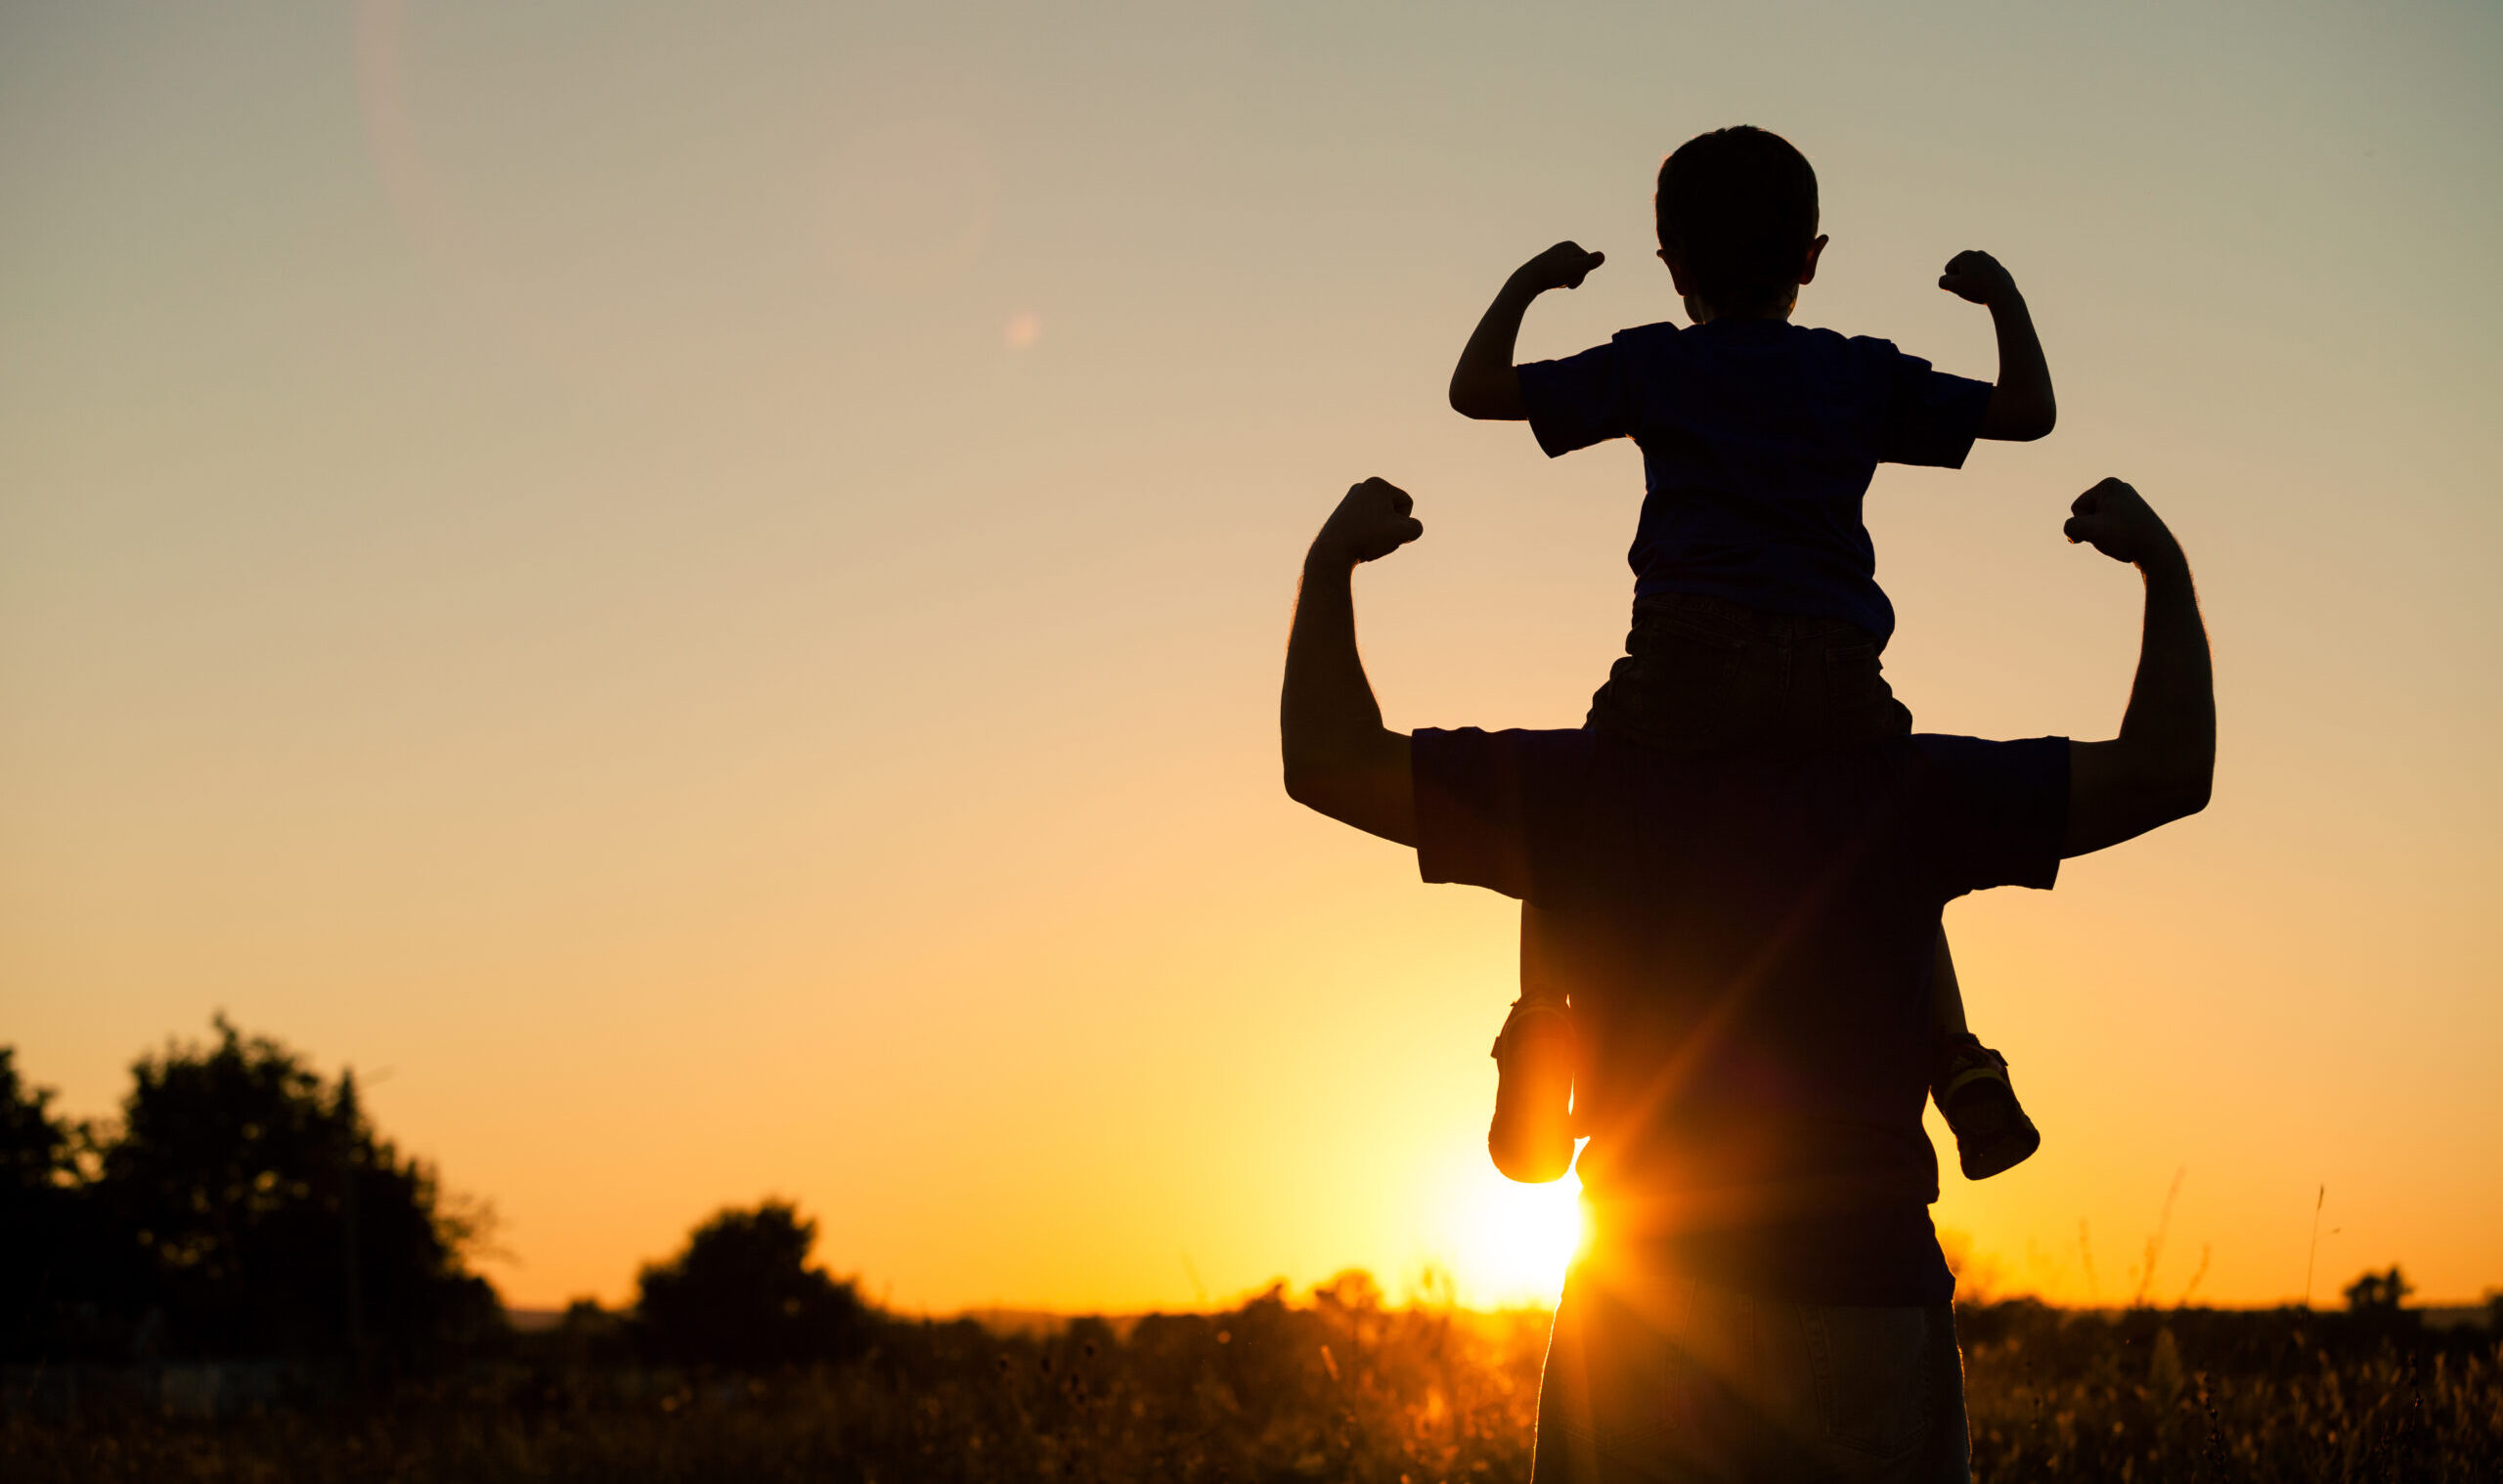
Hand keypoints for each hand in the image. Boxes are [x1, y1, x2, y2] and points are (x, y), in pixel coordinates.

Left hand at [1310, 477, 1422, 567]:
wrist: (1331, 551)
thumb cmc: (1367, 538)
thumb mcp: (1403, 533)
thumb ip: (1416, 527)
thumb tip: (1408, 527)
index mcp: (1377, 484)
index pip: (1407, 503)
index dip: (1404, 522)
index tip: (1386, 530)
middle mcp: (1363, 486)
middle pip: (1393, 510)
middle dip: (1392, 527)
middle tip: (1375, 538)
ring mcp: (1351, 499)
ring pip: (1381, 518)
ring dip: (1381, 533)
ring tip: (1366, 541)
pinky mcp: (1344, 513)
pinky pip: (1368, 523)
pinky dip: (1368, 534)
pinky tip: (1358, 543)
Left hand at [1514, 240, 1605, 292]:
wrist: (1528, 279)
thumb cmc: (1552, 273)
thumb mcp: (1575, 268)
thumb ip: (1590, 263)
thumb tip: (1602, 256)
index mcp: (1571, 245)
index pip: (1587, 263)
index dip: (1581, 274)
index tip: (1568, 276)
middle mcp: (1563, 248)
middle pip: (1579, 268)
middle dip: (1574, 278)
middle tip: (1561, 281)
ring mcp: (1555, 256)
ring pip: (1570, 273)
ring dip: (1566, 281)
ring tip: (1555, 282)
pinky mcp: (1549, 265)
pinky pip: (1561, 276)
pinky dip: (1559, 282)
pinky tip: (1551, 282)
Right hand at [1938, 249, 2017, 305]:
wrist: (2002, 293)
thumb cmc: (1976, 289)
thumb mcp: (1953, 286)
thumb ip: (1943, 281)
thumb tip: (1945, 279)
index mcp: (1965, 254)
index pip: (1948, 270)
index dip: (1952, 281)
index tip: (1964, 285)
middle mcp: (1978, 253)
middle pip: (1961, 271)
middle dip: (1963, 280)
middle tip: (1972, 288)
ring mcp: (1990, 260)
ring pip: (1973, 274)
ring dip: (1973, 282)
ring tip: (1981, 289)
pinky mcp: (1998, 268)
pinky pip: (1985, 278)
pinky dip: (1984, 283)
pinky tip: (1990, 289)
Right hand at [2064, 478, 2179, 567]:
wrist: (2159, 550)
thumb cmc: (2125, 537)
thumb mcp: (2090, 531)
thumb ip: (2071, 527)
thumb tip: (2073, 532)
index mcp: (2109, 485)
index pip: (2077, 507)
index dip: (2085, 524)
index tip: (2106, 529)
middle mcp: (2120, 488)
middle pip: (2087, 513)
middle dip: (2094, 529)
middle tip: (2115, 536)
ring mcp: (2128, 501)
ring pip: (2098, 522)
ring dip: (2103, 535)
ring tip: (2122, 540)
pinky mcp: (2134, 515)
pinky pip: (2111, 527)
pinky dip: (2114, 537)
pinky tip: (2127, 542)